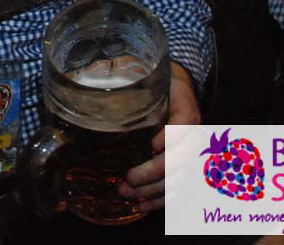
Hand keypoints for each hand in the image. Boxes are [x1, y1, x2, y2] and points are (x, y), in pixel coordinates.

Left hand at [120, 62, 199, 213]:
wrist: (180, 90)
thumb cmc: (159, 84)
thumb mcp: (149, 75)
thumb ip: (127, 76)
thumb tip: (89, 75)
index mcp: (186, 107)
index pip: (184, 124)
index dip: (171, 137)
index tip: (152, 145)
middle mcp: (194, 134)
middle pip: (182, 158)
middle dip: (155, 171)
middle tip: (129, 177)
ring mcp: (193, 154)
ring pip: (180, 178)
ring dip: (154, 190)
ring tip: (127, 194)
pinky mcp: (187, 168)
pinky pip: (179, 189)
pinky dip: (161, 200)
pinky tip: (143, 207)